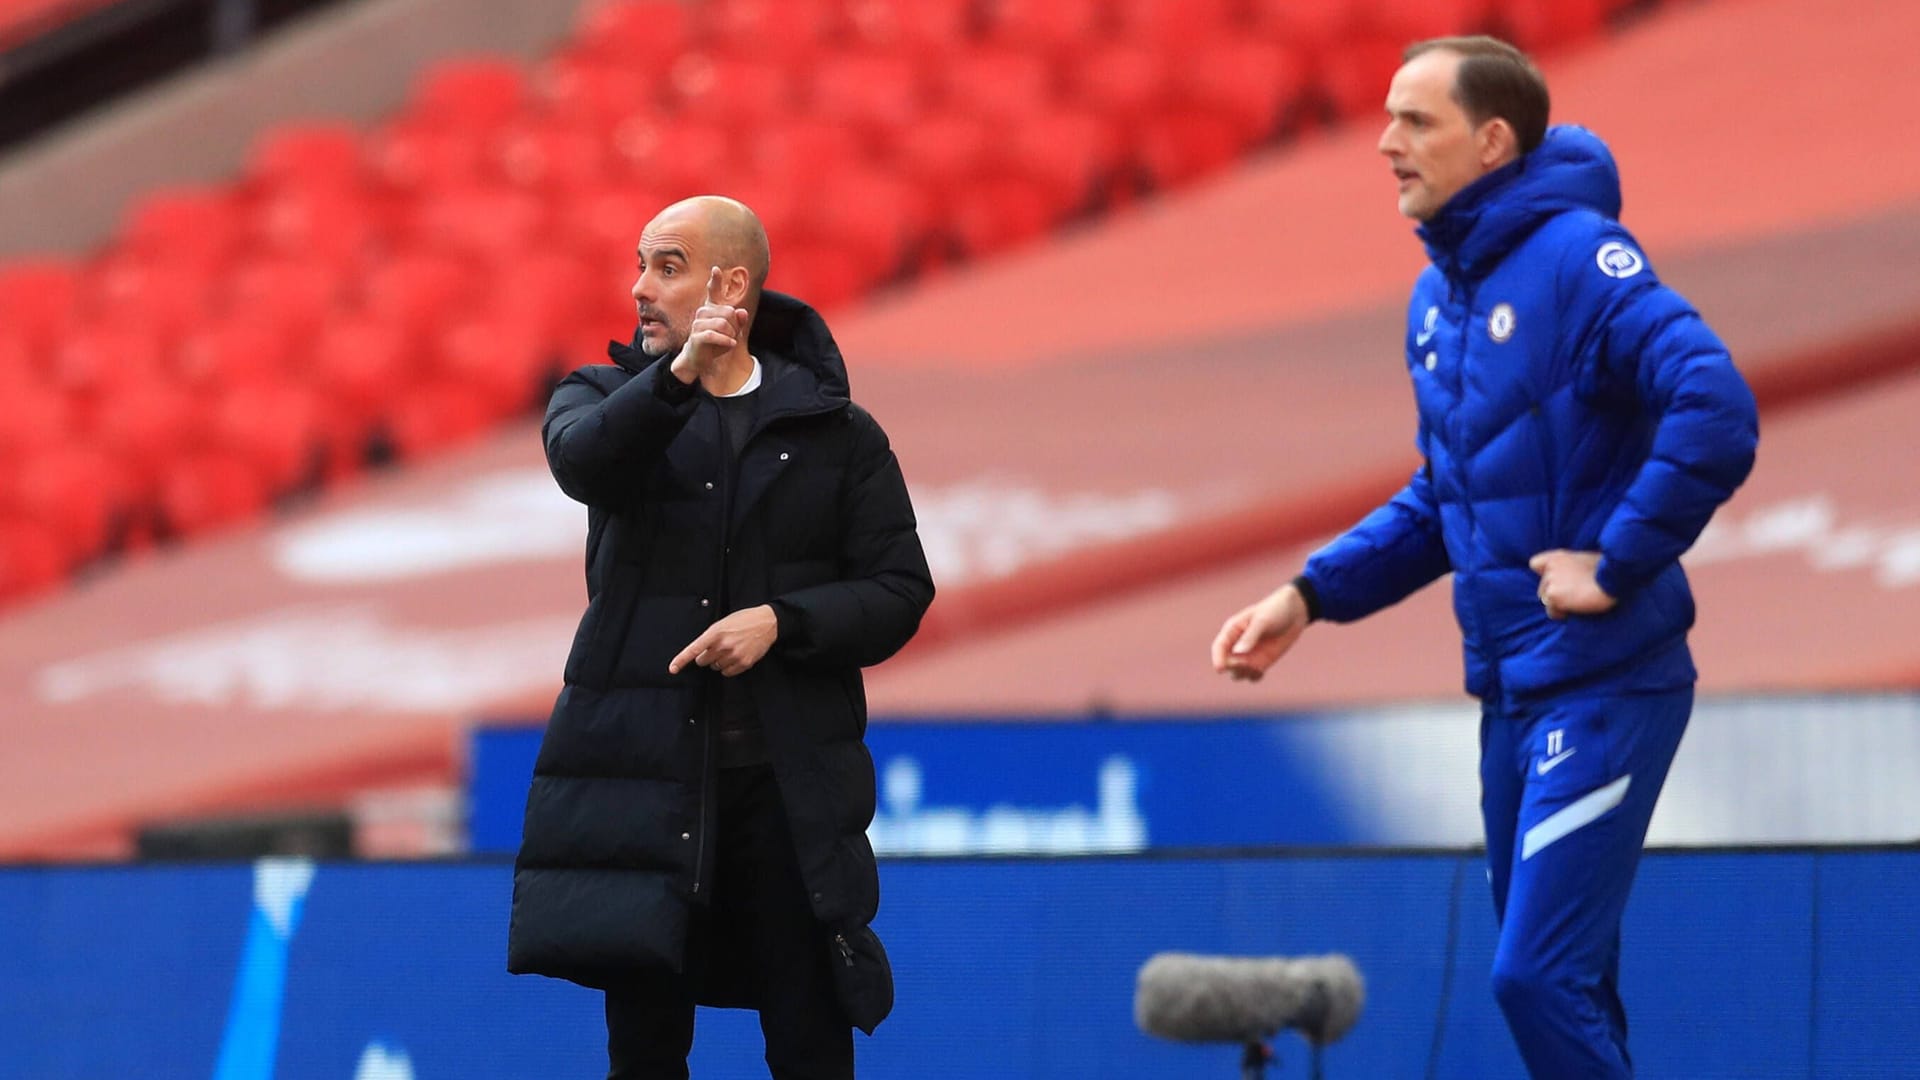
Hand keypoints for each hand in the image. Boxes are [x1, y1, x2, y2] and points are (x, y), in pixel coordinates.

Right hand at [669, 266, 748, 383]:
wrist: (699, 358)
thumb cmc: (715, 343)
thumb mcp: (731, 332)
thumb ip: (738, 321)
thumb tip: (742, 312)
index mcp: (711, 308)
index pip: (712, 291)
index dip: (715, 280)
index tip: (716, 269)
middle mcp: (703, 312)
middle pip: (729, 312)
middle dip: (736, 326)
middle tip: (733, 336)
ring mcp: (698, 323)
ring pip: (723, 324)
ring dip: (731, 335)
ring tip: (729, 341)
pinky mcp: (696, 336)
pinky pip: (714, 335)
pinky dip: (726, 341)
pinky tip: (731, 344)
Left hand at [669, 604, 778, 676]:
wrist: (767, 623)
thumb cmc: (743, 620)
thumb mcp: (723, 623)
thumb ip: (710, 637)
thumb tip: (700, 653)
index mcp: (716, 633)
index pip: (694, 649)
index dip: (681, 660)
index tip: (673, 669)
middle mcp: (723, 645)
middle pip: (703, 661)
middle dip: (706, 656)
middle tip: (717, 647)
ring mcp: (734, 655)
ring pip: (715, 667)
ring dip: (718, 661)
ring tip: (730, 649)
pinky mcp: (744, 663)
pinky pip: (727, 673)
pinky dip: (728, 667)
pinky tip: (736, 656)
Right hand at [1211, 584, 1310, 682]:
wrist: (1294, 613)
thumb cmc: (1275, 611)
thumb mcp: (1262, 621)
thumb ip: (1250, 636)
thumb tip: (1238, 652)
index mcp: (1232, 630)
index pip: (1219, 647)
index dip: (1217, 659)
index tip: (1220, 669)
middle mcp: (1237, 644)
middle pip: (1227, 663)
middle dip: (1234, 667)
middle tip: (1247, 664)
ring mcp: (1249, 655)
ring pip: (1237, 673)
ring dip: (1244, 673)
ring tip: (1257, 668)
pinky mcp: (1261, 662)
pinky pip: (1252, 676)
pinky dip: (1254, 677)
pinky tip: (1261, 671)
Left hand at [1529, 549, 1615, 619]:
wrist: (1614, 578)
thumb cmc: (1608, 571)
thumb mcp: (1587, 561)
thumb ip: (1573, 567)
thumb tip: (1573, 578)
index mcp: (1558, 556)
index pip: (1535, 563)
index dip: (1544, 574)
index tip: (1556, 581)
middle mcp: (1550, 567)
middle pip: (1542, 588)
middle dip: (1555, 594)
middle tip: (1574, 596)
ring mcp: (1550, 581)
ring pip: (1546, 600)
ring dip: (1559, 604)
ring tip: (1577, 603)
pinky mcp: (1553, 596)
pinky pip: (1552, 612)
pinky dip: (1562, 614)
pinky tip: (1576, 610)